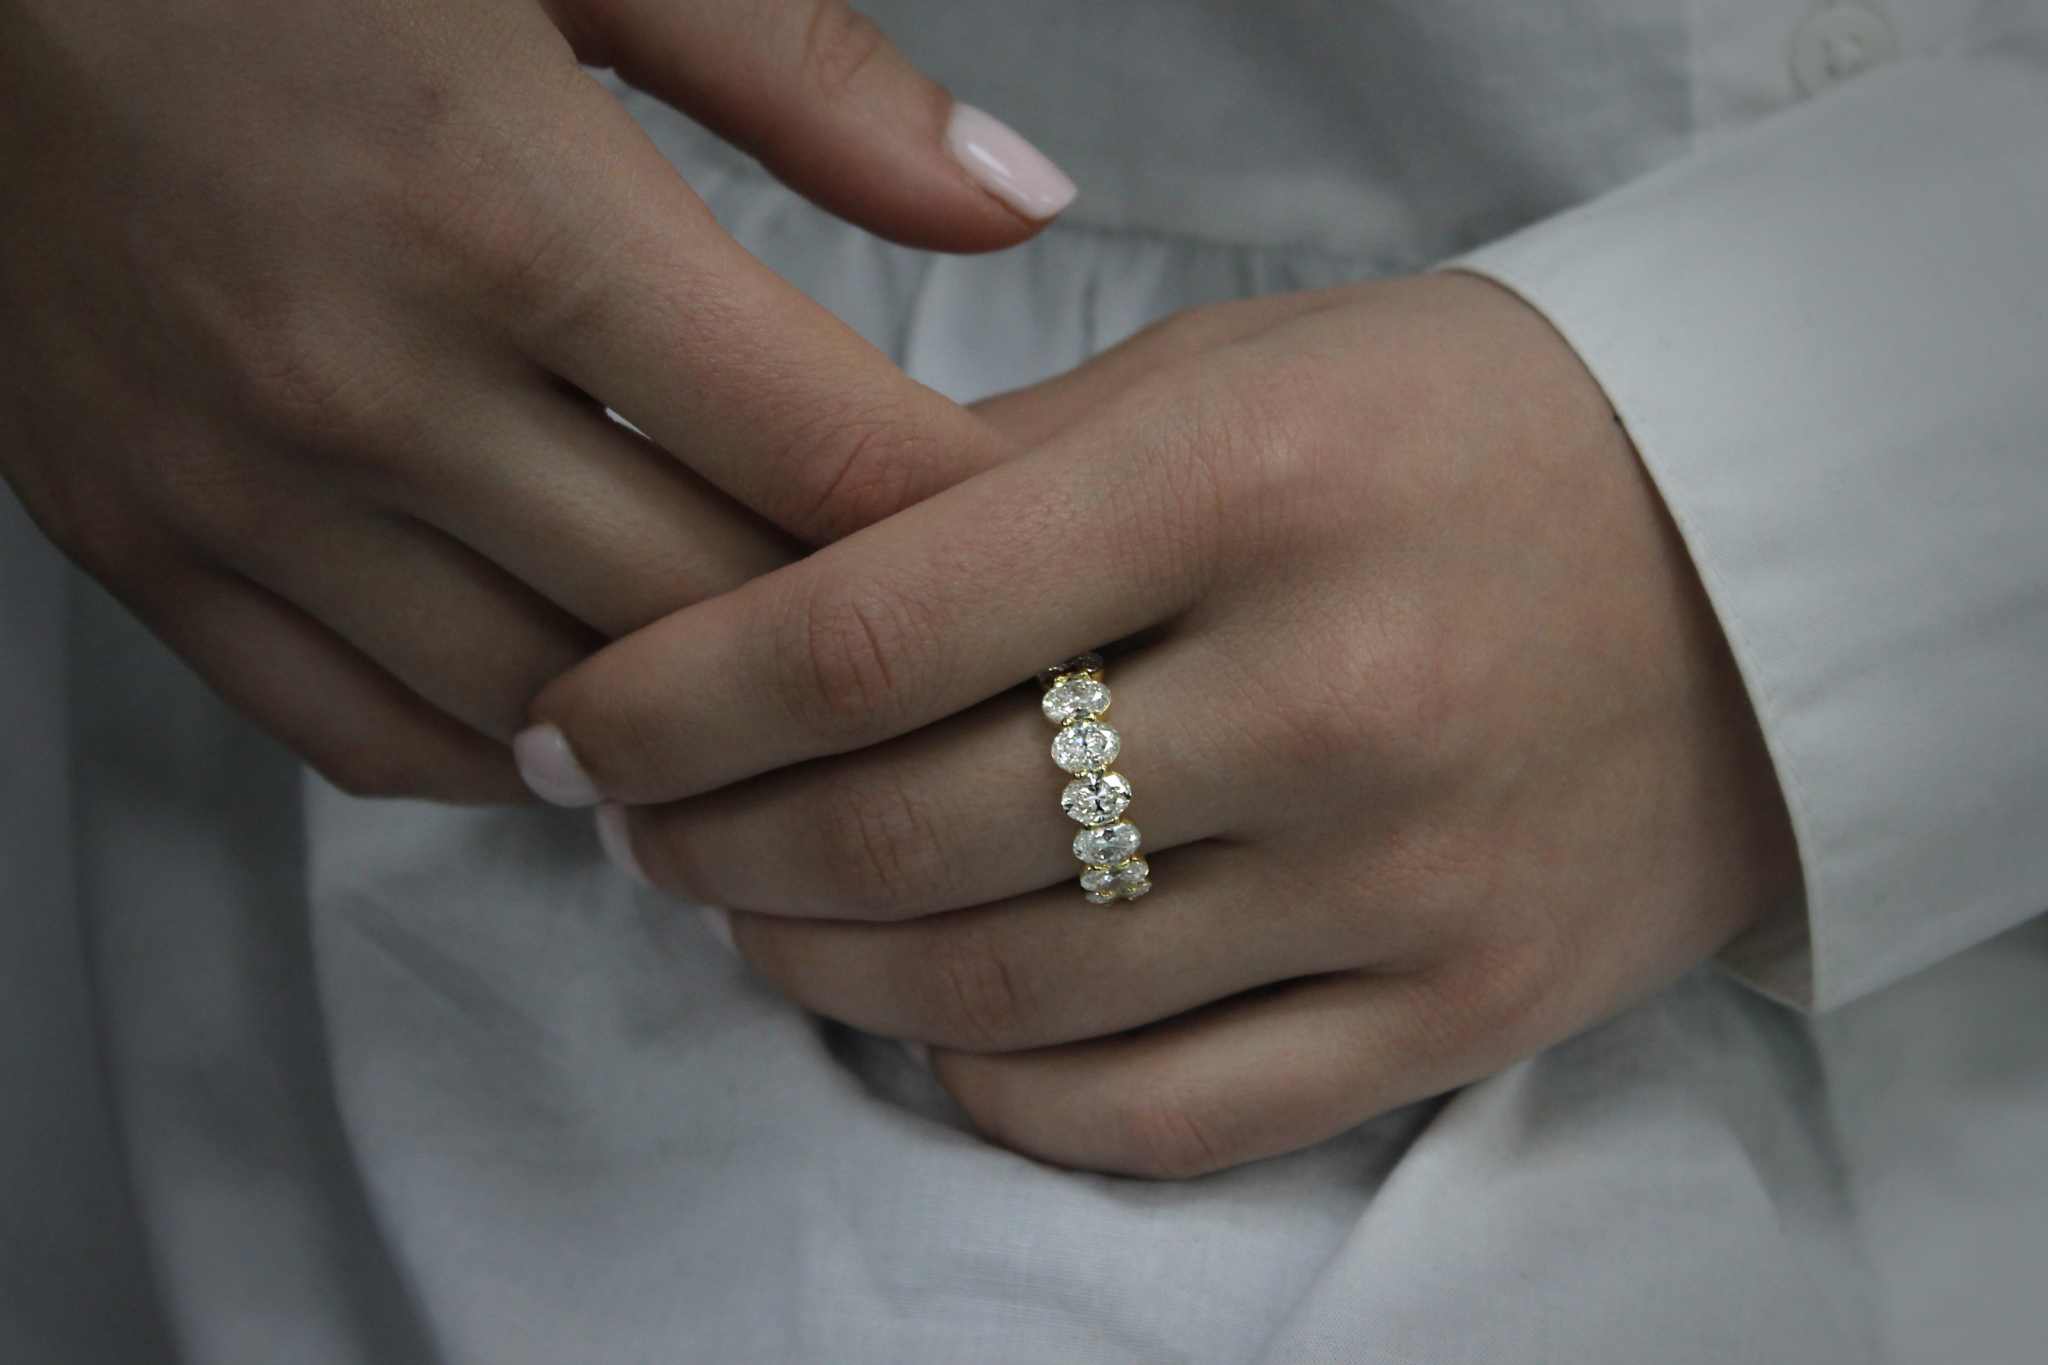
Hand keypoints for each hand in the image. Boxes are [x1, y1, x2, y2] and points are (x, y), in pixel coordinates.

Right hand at [0, 0, 1064, 800]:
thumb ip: (816, 85)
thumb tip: (1021, 207)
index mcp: (507, 210)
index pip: (824, 456)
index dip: (970, 523)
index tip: (1041, 542)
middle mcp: (365, 380)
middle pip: (702, 610)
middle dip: (853, 647)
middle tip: (941, 650)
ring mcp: (235, 483)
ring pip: (545, 708)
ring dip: (690, 729)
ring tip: (783, 711)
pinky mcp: (135, 535)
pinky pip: (360, 729)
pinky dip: (503, 755)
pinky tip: (587, 726)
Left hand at [528, 273, 1800, 1176]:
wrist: (1763, 549)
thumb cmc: (1466, 429)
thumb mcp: (1233, 376)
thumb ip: (991, 477)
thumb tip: (764, 588)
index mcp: (1246, 488)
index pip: (868, 630)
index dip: (670, 699)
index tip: (577, 727)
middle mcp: (1325, 696)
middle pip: (909, 837)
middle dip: (717, 846)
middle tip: (652, 827)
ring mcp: (1400, 883)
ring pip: (1011, 1002)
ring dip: (827, 969)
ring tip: (761, 917)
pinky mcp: (1461, 1011)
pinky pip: (1164, 1119)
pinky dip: (999, 1093)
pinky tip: (935, 1032)